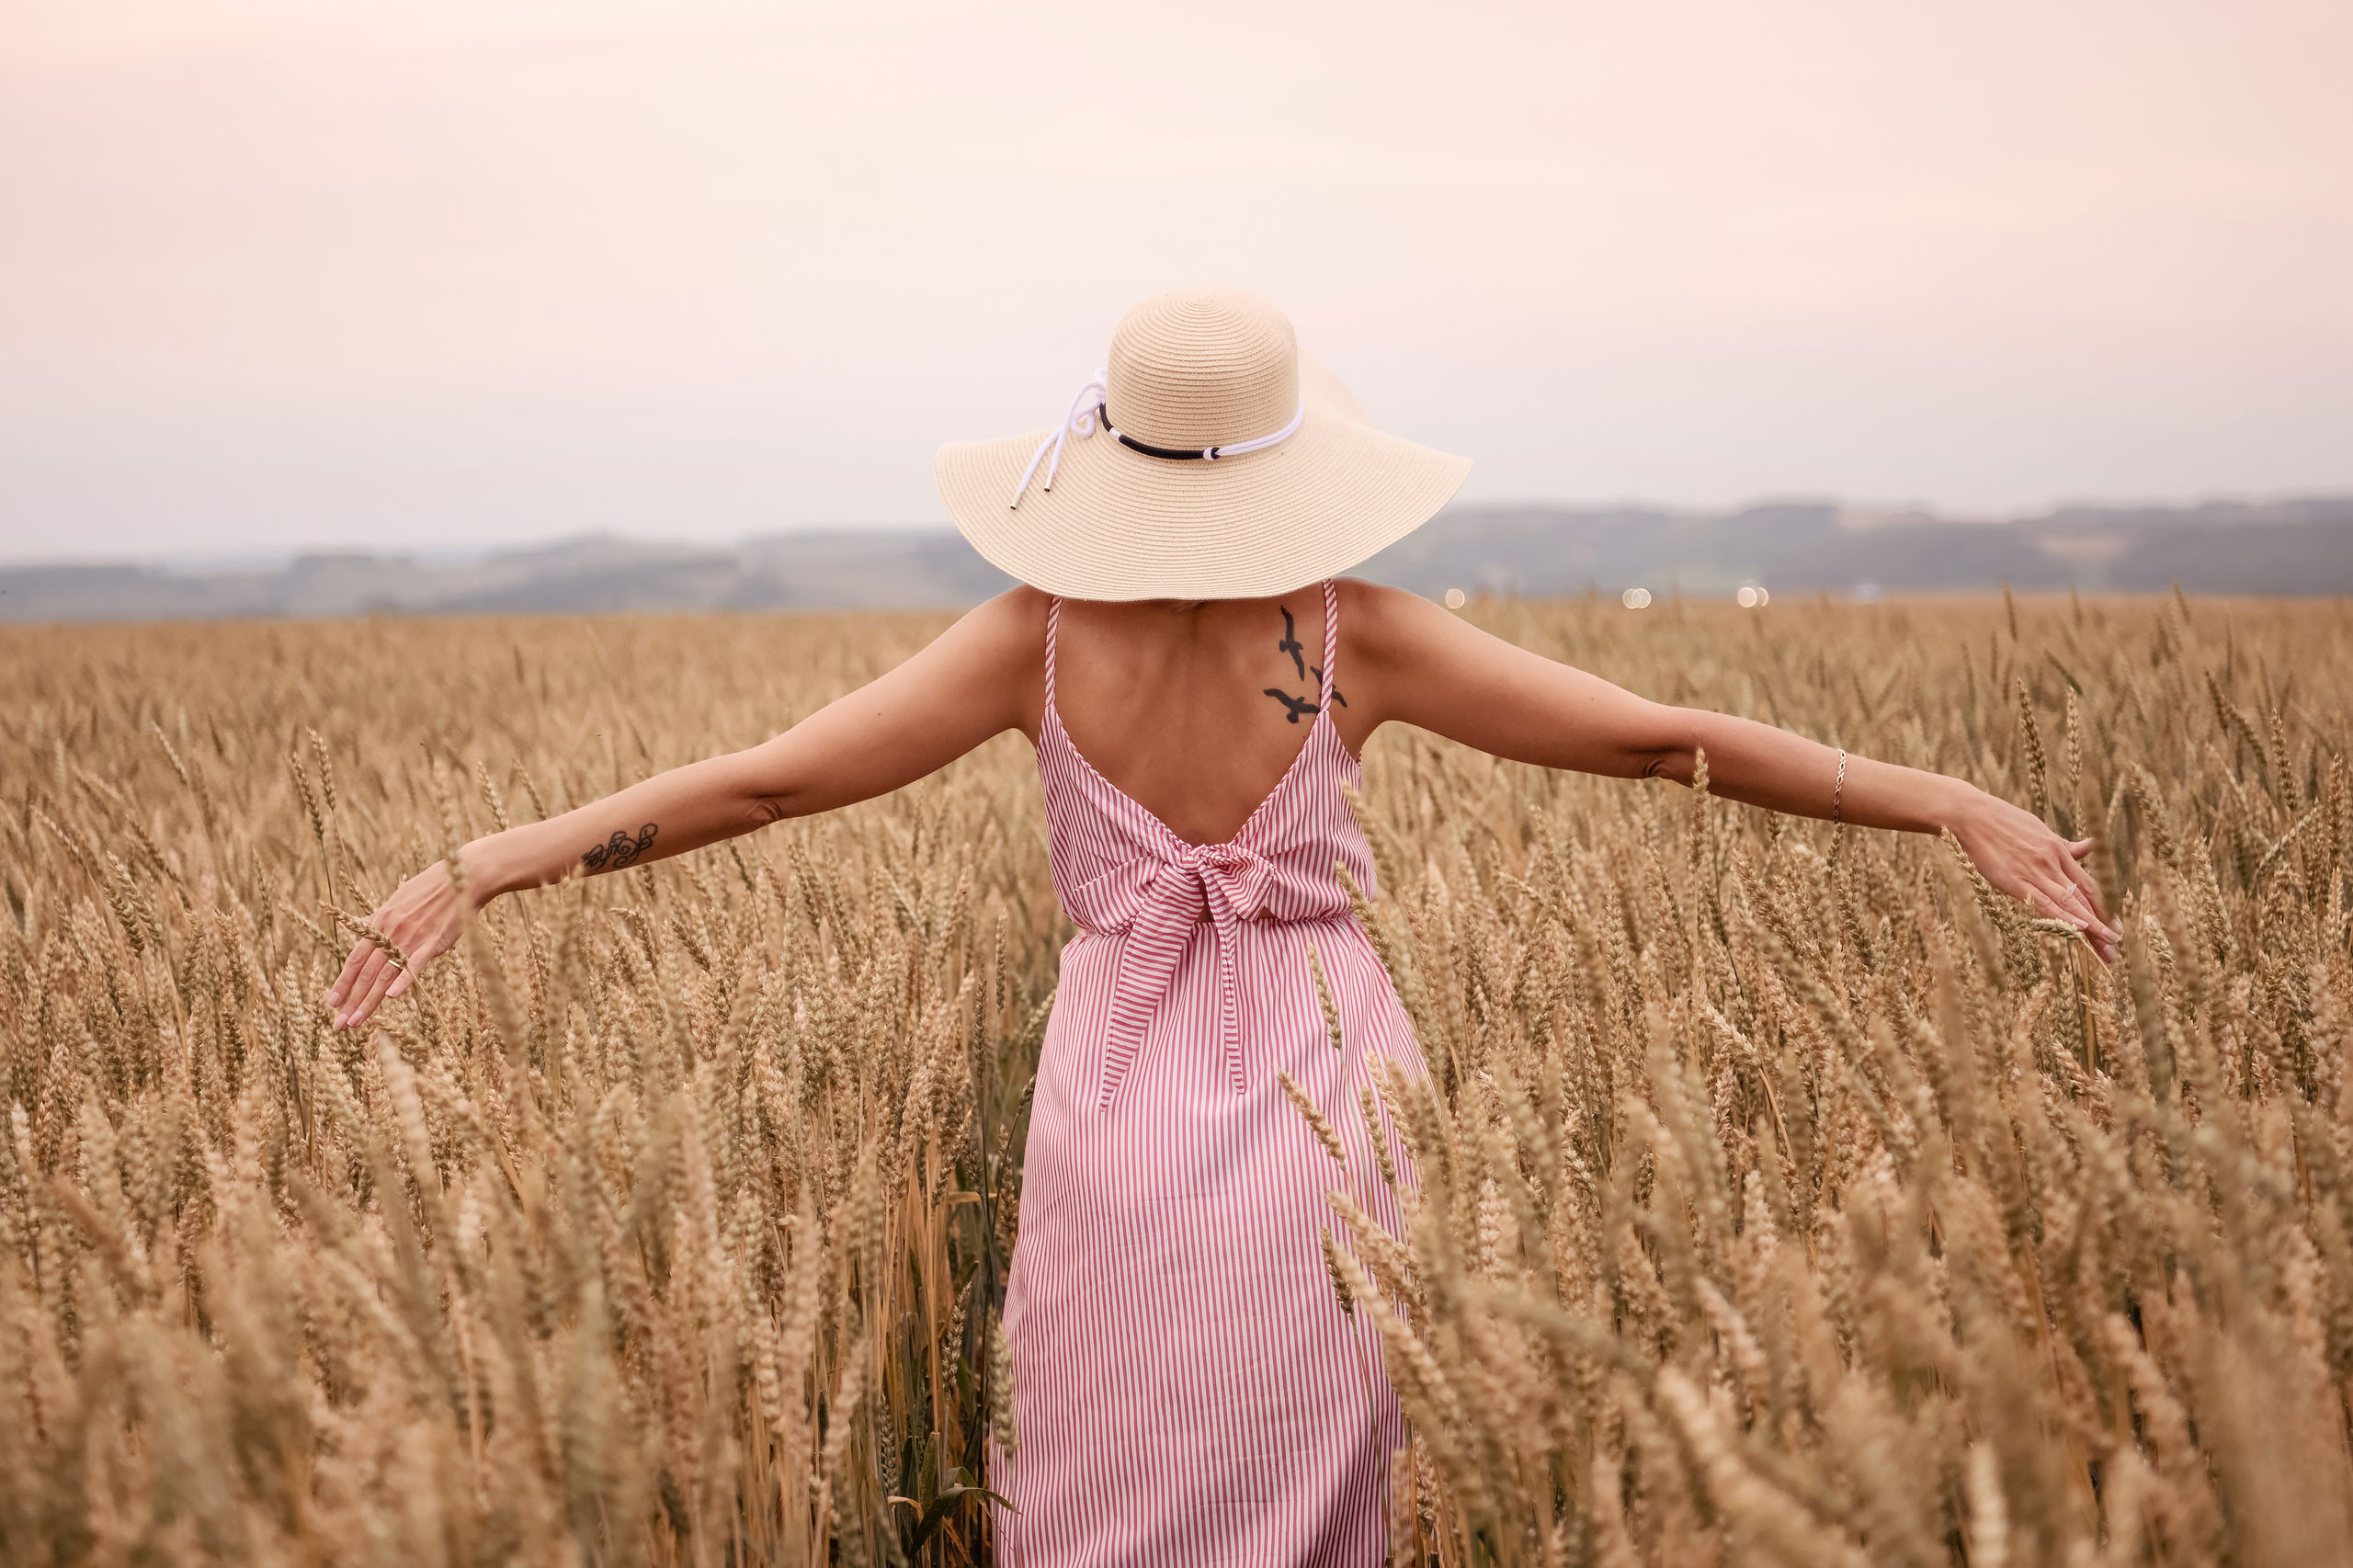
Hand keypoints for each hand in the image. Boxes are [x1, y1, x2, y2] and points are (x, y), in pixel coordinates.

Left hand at [324, 860, 469, 1028]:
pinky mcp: (433, 942)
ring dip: (368, 1002)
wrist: (463, 877)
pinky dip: (403, 981)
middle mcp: (390, 933)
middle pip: (365, 973)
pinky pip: (414, 965)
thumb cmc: (433, 886)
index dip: (342, 981)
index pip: (355, 959)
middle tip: (338, 1025)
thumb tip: (362, 922)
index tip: (332, 1002)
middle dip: (350, 1001)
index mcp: (381, 923)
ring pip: (384, 976)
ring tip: (355, 1022)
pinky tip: (391, 997)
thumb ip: (379, 916)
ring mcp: (411, 938)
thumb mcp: (398, 898)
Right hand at [1948, 789, 2118, 962]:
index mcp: (2058, 849)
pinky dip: (2063, 916)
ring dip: (2091, 926)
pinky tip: (2079, 928)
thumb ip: (2063, 845)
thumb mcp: (2038, 829)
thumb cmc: (2000, 820)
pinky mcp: (2014, 880)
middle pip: (2084, 898)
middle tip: (2116, 946)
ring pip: (2069, 902)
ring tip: (2107, 946)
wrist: (1970, 815)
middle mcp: (2051, 861)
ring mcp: (2034, 871)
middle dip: (2102, 924)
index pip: (2088, 884)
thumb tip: (2088, 846)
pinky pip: (2043, 902)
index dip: (2104, 907)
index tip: (2115, 926)